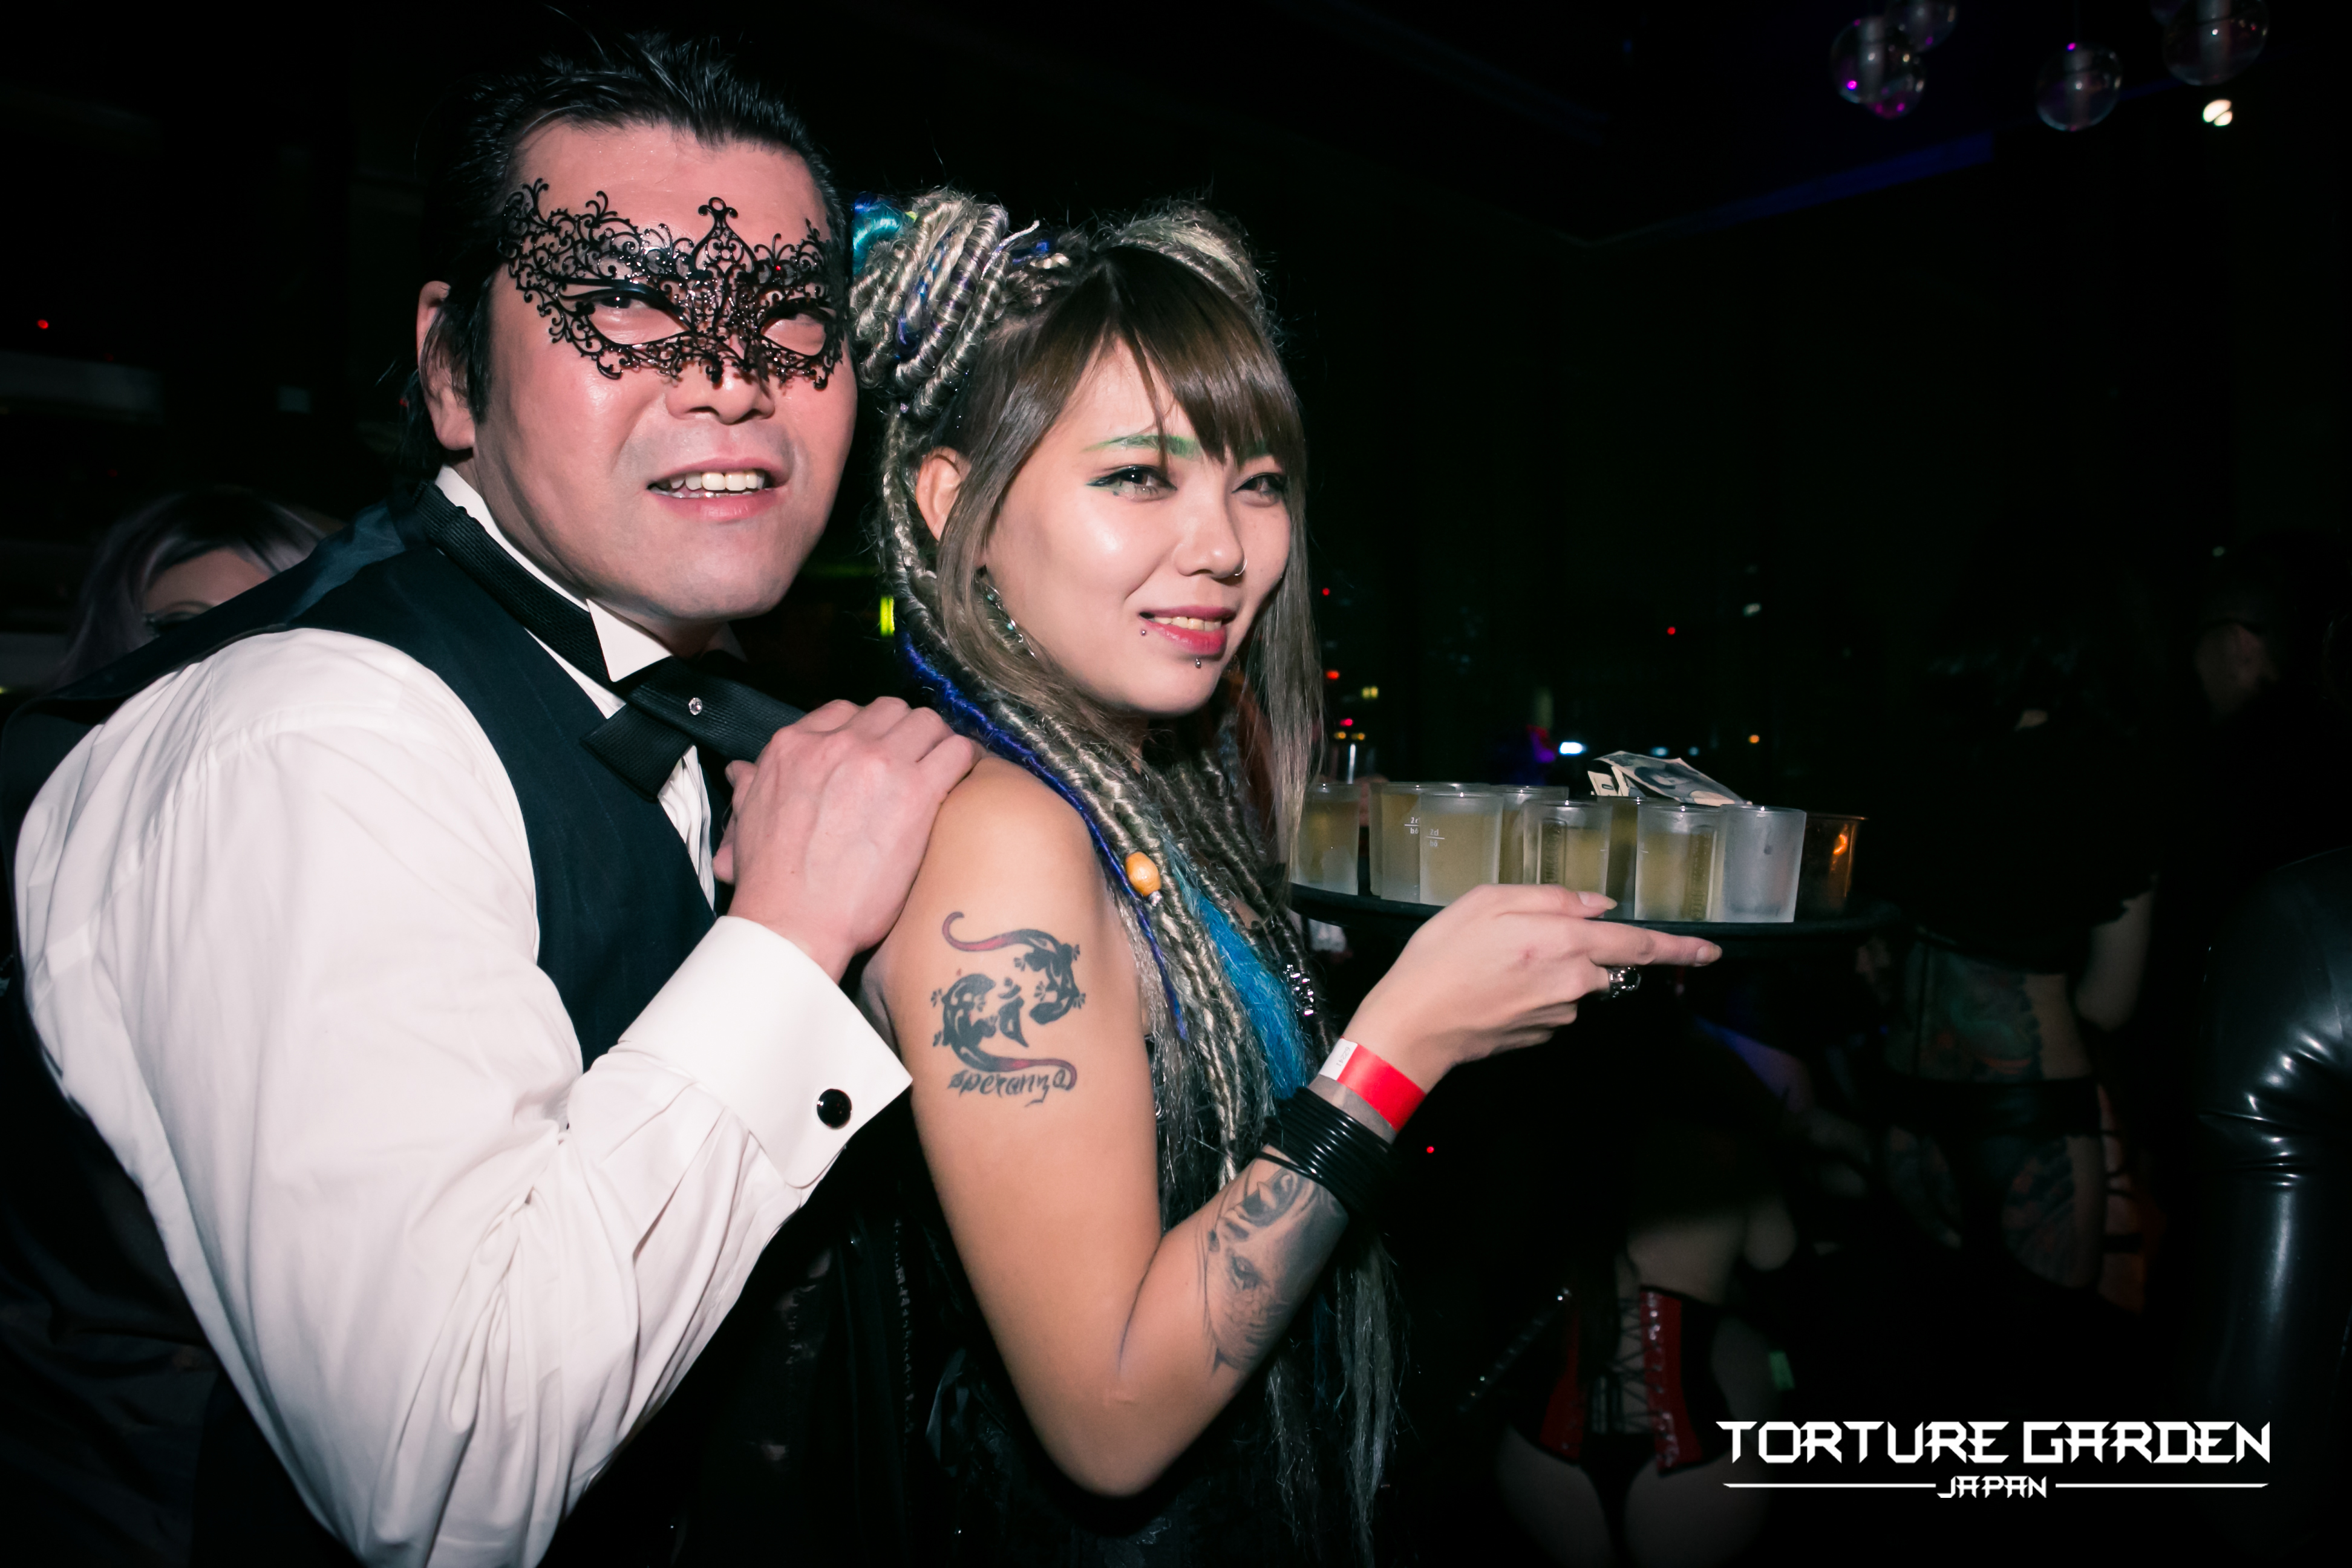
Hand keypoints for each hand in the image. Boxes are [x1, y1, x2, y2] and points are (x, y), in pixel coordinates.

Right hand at [713, 698, 976, 979]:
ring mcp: (879, 763)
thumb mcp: (747, 817)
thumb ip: (750, 784)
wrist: (795, 921)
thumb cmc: (771, 881)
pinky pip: (956, 752)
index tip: (878, 753)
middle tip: (914, 761)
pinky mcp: (916, 791)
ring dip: (936, 742)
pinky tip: (960, 780)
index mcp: (794, 745)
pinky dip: (963, 760)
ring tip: (940, 770)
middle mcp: (838, 743)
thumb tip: (740, 770)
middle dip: (904, 732)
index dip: (867, 731)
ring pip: (927, 722)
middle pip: (890, 711)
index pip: (845, 712)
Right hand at [1340, 883, 1719, 1090]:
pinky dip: (1531, 993)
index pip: (1638, 946)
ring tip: (1492, 963)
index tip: (1712, 951)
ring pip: (1574, 983)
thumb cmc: (1441, 956)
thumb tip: (1599, 907)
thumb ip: (1550, 898)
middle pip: (1602, 963)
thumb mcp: (1486, 902)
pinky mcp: (1541, 1035)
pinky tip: (1492, 988)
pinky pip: (1552, 1005)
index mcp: (1565, 943)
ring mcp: (1560, 1015)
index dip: (1679, 949)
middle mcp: (1574, 983)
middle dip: (1576, 950)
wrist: (1411, 1026)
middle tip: (1516, 943)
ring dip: (1548, 970)